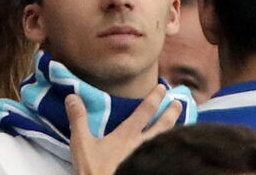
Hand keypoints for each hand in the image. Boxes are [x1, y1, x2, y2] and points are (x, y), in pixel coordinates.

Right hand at [66, 84, 182, 174]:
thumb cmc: (95, 169)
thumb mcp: (82, 143)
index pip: (144, 112)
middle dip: (171, 112)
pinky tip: (175, 148)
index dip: (154, 98)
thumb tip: (72, 96)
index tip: (163, 88)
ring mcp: (151, 158)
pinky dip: (174, 148)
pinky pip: (168, 155)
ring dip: (176, 128)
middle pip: (163, 125)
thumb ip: (78, 119)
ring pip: (168, 140)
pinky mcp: (153, 169)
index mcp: (127, 135)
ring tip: (183, 121)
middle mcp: (144, 145)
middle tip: (179, 101)